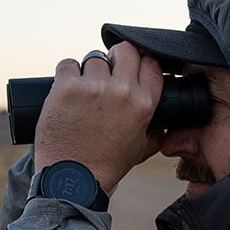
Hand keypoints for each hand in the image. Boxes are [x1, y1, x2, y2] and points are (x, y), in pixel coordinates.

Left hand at [33, 42, 163, 194]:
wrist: (74, 179)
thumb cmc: (107, 166)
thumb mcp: (141, 150)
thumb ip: (156, 134)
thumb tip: (163, 126)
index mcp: (144, 104)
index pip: (151, 63)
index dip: (140, 64)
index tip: (130, 71)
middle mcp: (122, 92)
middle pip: (126, 50)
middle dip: (117, 58)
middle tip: (108, 72)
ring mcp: (93, 87)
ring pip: (95, 58)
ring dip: (89, 70)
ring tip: (84, 91)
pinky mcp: (66, 87)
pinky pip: (68, 64)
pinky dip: (67, 74)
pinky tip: (67, 91)